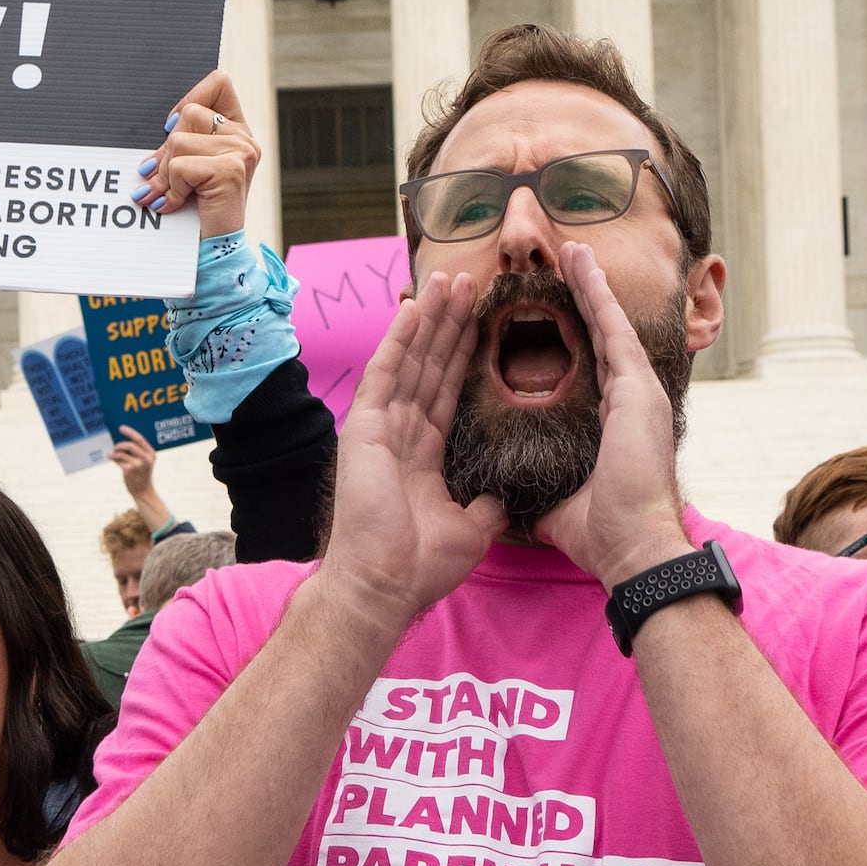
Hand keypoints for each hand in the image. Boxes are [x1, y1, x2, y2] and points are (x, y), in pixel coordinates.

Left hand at [109, 429, 165, 516]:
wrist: (143, 490)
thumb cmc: (141, 474)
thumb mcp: (144, 461)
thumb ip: (137, 451)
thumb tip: (120, 440)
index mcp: (151, 453)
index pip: (140, 439)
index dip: (130, 432)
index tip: (121, 428)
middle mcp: (146, 458)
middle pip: (130, 445)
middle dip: (120, 444)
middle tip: (114, 446)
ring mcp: (138, 465)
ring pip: (122, 452)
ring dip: (115, 451)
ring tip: (112, 453)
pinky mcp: (129, 470)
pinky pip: (118, 460)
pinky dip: (113, 458)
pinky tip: (110, 457)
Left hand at [140, 70, 264, 236]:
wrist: (213, 253)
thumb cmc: (197, 212)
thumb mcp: (188, 169)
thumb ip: (183, 141)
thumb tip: (165, 126)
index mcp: (238, 131)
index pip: (218, 82)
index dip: (189, 99)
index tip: (172, 128)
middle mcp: (245, 138)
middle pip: (188, 114)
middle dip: (166, 150)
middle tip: (164, 180)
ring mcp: (242, 152)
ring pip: (179, 141)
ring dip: (164, 174)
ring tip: (169, 195)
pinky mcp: (231, 170)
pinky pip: (180, 166)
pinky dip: (171, 188)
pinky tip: (176, 204)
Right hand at [317, 266, 500, 632]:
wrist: (385, 585)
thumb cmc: (420, 566)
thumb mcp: (470, 529)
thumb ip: (484, 505)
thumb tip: (502, 497)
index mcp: (423, 453)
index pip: (447, 390)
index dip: (463, 354)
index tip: (481, 320)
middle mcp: (400, 432)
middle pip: (430, 365)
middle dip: (449, 324)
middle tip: (469, 283)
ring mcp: (379, 426)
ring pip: (411, 360)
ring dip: (430, 320)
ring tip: (449, 280)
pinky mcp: (364, 426)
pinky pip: (386, 372)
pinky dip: (400, 339)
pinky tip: (414, 307)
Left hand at [539, 241, 693, 589]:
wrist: (632, 549)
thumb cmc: (600, 534)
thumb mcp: (555, 500)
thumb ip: (536, 483)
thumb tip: (502, 496)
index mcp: (611, 424)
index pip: (587, 367)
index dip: (571, 336)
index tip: (553, 310)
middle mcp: (628, 400)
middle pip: (600, 336)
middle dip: (584, 297)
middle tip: (567, 261)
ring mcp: (636, 391)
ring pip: (607, 323)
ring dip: (590, 284)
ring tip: (573, 250)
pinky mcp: (636, 387)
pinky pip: (611, 328)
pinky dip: (597, 294)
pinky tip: (583, 265)